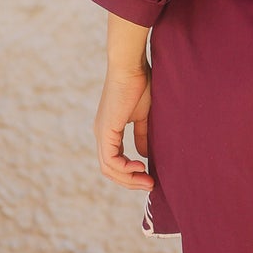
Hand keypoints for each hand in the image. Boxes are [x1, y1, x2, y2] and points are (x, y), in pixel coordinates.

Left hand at [94, 60, 153, 189]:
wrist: (131, 67)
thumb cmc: (140, 85)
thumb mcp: (143, 116)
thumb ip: (142, 135)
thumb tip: (144, 155)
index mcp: (109, 131)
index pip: (114, 162)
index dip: (131, 174)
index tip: (151, 176)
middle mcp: (101, 134)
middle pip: (110, 170)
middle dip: (130, 181)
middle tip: (150, 185)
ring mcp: (101, 133)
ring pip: (108, 168)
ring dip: (129, 179)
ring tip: (148, 181)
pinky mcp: (106, 130)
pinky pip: (110, 159)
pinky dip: (125, 168)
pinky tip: (141, 166)